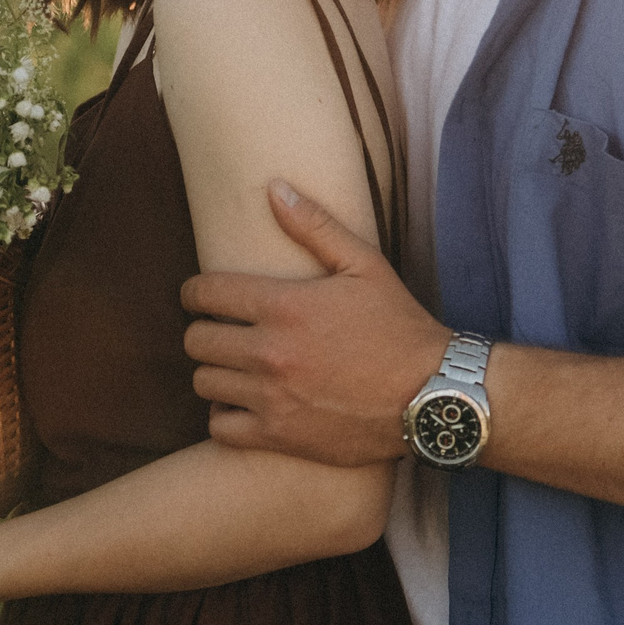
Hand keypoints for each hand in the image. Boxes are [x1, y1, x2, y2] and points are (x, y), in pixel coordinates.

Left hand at [181, 181, 451, 466]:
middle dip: (203, 330)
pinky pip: (220, 427)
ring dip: (214, 370)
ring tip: (233, 365)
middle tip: (221, 329)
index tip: (199, 296)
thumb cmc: (398, 326)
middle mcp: (270, 352)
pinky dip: (224, 415)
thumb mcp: (364, 265)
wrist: (429, 395)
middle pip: (196, 340)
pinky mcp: (279, 436)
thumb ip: (314, 225)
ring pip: (203, 382)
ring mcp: (272, 397)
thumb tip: (273, 189)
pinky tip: (243, 402)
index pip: (206, 293)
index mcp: (285, 306)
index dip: (194, 292)